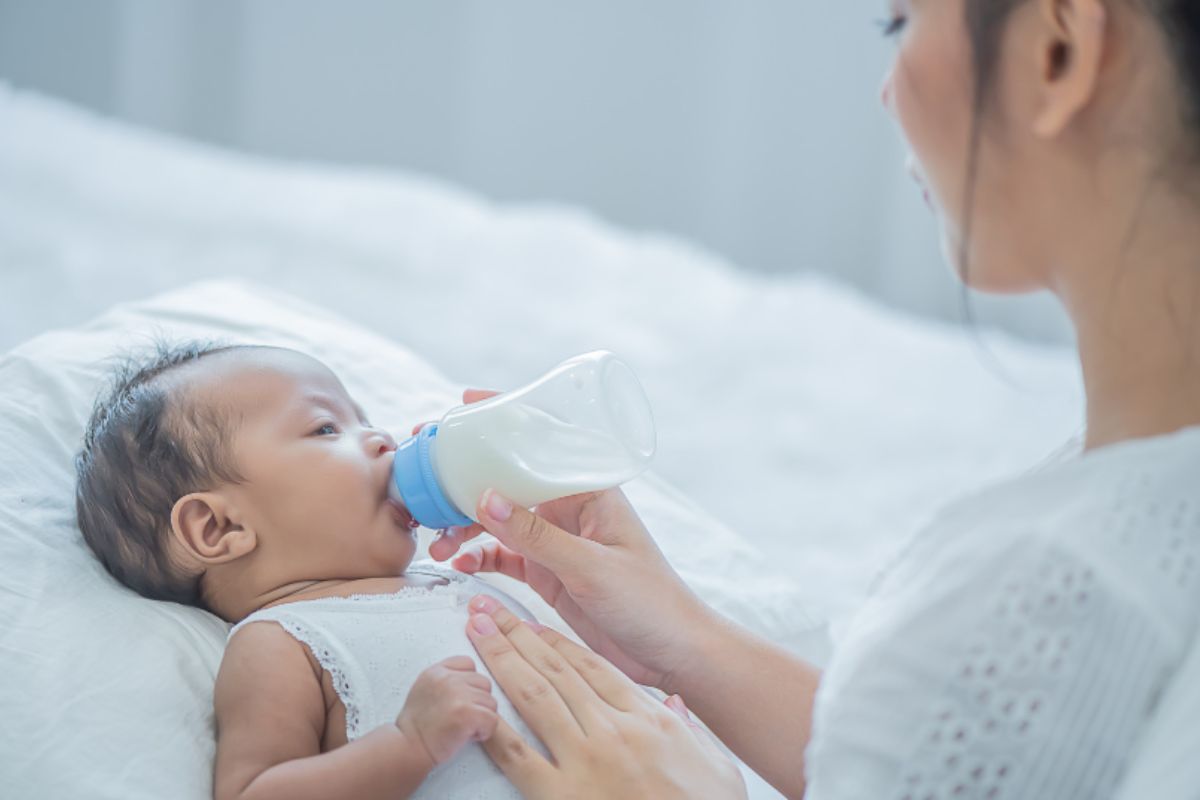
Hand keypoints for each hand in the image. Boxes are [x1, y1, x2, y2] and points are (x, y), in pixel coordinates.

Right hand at [394, 655, 498, 768]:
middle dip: (478, 702)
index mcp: (437, 671)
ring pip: (491, 703)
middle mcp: (448, 678)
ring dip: (482, 718)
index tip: (459, 700)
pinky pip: (493, 720)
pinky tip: (468, 736)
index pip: (469, 664)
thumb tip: (472, 683)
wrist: (408, 747)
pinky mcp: (467, 713)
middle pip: (484, 683)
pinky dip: (485, 732)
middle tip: (462, 717)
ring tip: (463, 727)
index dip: (469, 684)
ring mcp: (458, 694)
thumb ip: (446, 679)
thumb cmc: (417, 725)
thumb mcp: (424, 688)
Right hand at [416, 388, 717, 691]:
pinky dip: (478, 557)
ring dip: (464, 526)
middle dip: (466, 479)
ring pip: (498, 520)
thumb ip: (537, 536)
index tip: (463, 405)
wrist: (672, 654)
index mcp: (590, 489)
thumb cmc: (650, 602)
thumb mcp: (591, 567)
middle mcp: (570, 507)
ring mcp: (556, 540)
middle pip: (509, 480)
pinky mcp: (548, 572)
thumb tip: (485, 498)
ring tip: (438, 542)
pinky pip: (502, 555)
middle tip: (423, 480)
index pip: (542, 442)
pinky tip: (459, 564)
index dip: (503, 421)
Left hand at [464, 597, 746, 799]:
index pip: (593, 667)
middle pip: (557, 670)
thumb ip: (690, 729)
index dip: (557, 641)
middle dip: (518, 635)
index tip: (532, 625)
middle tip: (489, 610)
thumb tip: (673, 703)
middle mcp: (613, 730)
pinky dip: (493, 726)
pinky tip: (475, 704)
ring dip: (500, 659)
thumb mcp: (717, 767)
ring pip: (534, 696)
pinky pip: (517, 756)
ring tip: (477, 631)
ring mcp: (585, 762)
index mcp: (648, 719)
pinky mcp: (561, 796)